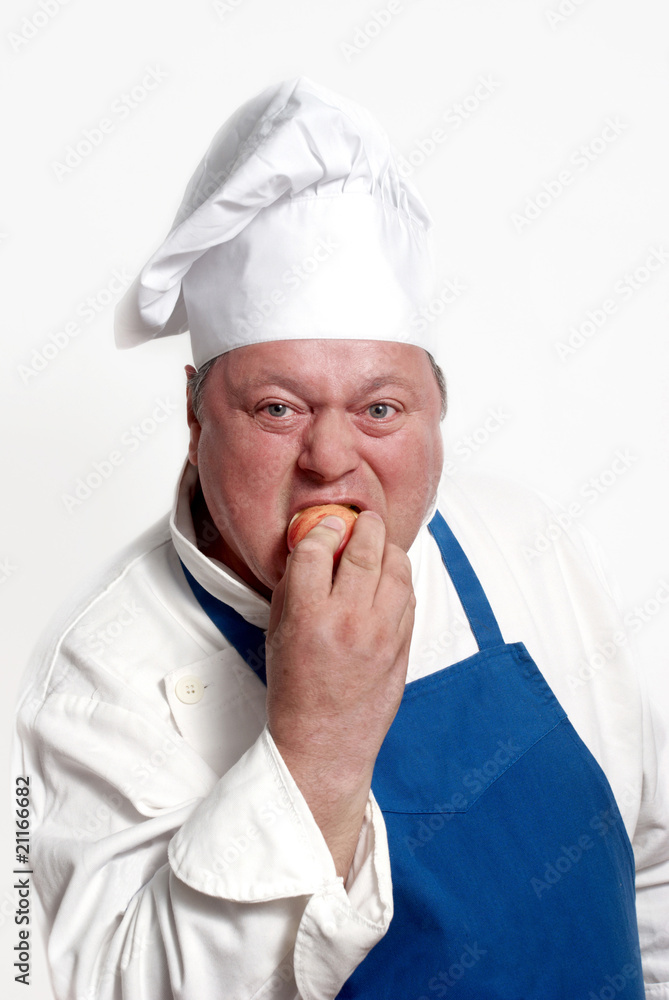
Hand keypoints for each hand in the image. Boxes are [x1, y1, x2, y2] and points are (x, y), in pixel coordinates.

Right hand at [266, 510, 414, 876]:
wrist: (325, 744)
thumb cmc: (294, 692)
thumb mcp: (276, 636)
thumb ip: (293, 589)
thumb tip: (312, 548)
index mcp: (308, 618)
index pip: (318, 550)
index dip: (322, 530)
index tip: (325, 526)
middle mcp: (348, 621)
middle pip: (364, 550)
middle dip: (364, 526)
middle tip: (361, 520)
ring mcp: (382, 634)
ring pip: (396, 568)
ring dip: (387, 549)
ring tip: (378, 546)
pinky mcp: (403, 646)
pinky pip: (409, 596)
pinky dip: (400, 580)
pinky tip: (389, 579)